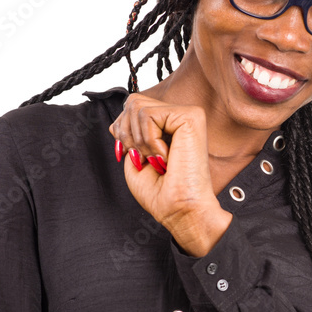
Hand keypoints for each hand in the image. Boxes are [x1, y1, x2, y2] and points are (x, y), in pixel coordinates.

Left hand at [108, 93, 231, 254]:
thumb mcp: (133, 158)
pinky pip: (148, 114)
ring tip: (157, 159)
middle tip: (146, 159)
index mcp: (167, 126)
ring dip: (139, 140)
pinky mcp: (191, 116)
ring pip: (137, 106)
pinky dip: (148, 140)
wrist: (179, 210)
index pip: (132, 107)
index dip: (122, 132)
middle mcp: (178, 117)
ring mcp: (186, 114)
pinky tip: (165, 156)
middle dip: (127, 134)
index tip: (136, 158)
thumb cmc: (161, 193)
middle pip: (132, 102)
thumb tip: (119, 120)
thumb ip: (127, 132)